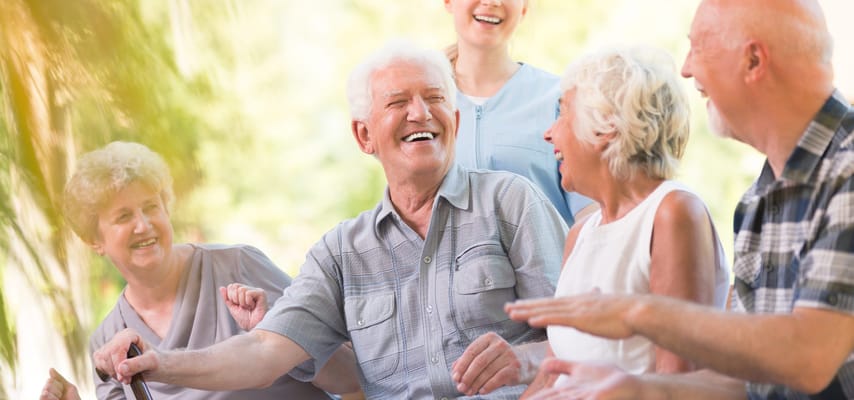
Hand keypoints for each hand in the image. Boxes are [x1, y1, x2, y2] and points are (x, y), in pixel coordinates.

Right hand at [40, 368, 80, 399]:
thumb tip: (50, 369)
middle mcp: (45, 395)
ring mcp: (44, 399)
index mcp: (51, 390)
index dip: (59, 385)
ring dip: (55, 396)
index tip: (64, 392)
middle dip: (57, 390)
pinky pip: (43, 397)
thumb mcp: (68, 388)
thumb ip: (59, 379)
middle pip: (47, 385)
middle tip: (61, 397)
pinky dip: (52, 398)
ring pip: (45, 392)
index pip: (50, 381)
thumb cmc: (73, 399)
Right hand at [92, 328, 158, 383]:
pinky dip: (107, 372)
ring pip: (101, 360)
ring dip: (112, 372)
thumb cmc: (155, 361)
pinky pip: (98, 364)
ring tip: (125, 377)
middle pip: (107, 354)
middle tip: (127, 379)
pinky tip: (118, 374)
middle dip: (115, 370)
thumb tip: (121, 368)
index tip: (124, 377)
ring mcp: (110, 345)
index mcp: (130, 334)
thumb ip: (138, 364)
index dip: (118, 364)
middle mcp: (118, 337)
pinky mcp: (105, 354)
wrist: (154, 366)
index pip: (117, 348)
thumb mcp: (152, 362)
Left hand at [219, 283, 267, 330]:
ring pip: (241, 289)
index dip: (230, 296)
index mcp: (244, 292)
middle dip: (235, 299)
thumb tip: (221, 288)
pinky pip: (248, 293)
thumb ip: (227, 298)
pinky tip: (253, 306)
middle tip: (243, 307)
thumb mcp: (233, 308)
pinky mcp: (261, 293)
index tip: (237, 305)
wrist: (254, 327)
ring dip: (242, 302)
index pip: (231, 286)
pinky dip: (248, 302)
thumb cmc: (246, 319)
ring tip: (248, 307)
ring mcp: (256, 291)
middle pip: (235, 286)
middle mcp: (250, 289)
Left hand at [451, 332, 531, 394]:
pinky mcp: (515, 367)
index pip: (471, 351)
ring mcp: (509, 355)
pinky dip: (488, 386)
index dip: (461, 365)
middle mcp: (499, 344)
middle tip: (460, 387)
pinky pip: (498, 378)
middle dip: (467, 376)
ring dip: (476, 384)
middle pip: (479, 361)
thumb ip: (468, 360)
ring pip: (488, 371)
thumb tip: (454, 370)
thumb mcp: (484, 355)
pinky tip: (481, 391)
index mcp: (489, 338)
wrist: (524, 362)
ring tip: (468, 392)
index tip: (455, 377)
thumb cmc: (498, 359)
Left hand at [505, 291, 643, 339]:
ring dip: (527, 312)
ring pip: (546, 311)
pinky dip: (543, 319)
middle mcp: (574, 303)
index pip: (552, 303)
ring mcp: (576, 310)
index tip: (521, 305)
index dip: (535, 303)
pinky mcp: (581, 319)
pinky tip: (531, 321)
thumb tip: (595, 290)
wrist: (636, 310)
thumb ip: (596, 298)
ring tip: (511, 314)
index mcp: (579, 301)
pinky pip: (558, 319)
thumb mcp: (605, 302)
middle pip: (544, 304)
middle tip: (506, 307)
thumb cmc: (624, 311)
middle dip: (524, 306)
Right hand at [526, 359, 641, 399]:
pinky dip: (570, 398)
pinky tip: (565, 396)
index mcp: (570, 391)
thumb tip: (543, 365)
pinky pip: (581, 399)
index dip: (533, 398)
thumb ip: (562, 367)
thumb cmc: (609, 379)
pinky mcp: (597, 396)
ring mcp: (586, 398)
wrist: (633, 385)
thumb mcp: (580, 370)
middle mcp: (576, 397)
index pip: (546, 396)